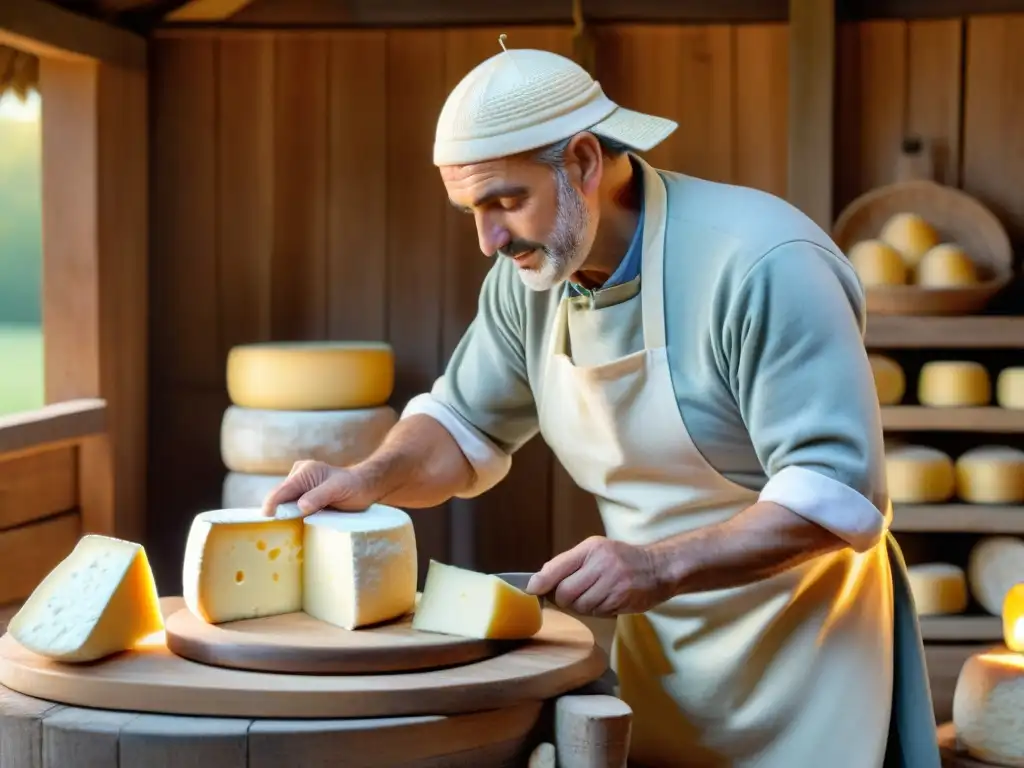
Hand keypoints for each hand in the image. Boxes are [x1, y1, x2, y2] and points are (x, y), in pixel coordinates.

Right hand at [260, 460, 379, 517]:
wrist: (364, 487)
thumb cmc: (353, 486)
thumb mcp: (338, 490)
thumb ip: (319, 496)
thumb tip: (300, 506)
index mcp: (305, 471)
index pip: (283, 489)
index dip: (273, 503)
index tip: (267, 516)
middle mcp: (298, 476)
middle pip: (280, 495)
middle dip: (276, 509)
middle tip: (272, 526)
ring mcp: (299, 486)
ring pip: (284, 502)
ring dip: (283, 512)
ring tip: (280, 526)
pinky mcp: (302, 495)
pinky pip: (291, 505)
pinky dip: (290, 514)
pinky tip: (290, 523)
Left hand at [526, 536, 669, 616]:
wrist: (658, 567)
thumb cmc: (621, 559)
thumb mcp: (595, 550)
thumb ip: (568, 562)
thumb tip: (539, 580)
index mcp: (591, 549)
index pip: (557, 567)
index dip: (540, 582)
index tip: (531, 590)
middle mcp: (601, 563)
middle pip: (565, 592)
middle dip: (562, 599)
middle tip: (568, 596)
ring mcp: (613, 582)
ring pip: (580, 606)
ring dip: (580, 607)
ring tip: (591, 596)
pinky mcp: (621, 599)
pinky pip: (596, 612)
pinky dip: (596, 611)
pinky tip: (605, 601)